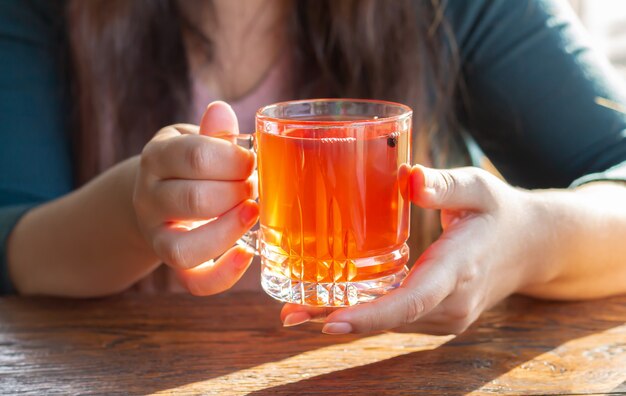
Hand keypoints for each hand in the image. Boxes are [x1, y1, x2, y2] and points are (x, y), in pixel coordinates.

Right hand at [133, 101, 257, 294]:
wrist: (159, 193)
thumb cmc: (190, 164)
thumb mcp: (194, 140)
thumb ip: (212, 134)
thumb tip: (221, 111)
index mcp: (157, 158)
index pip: (194, 156)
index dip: (233, 159)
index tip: (252, 160)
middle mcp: (149, 198)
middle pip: (193, 200)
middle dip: (236, 193)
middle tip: (253, 187)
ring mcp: (156, 235)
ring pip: (184, 247)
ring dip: (228, 231)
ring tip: (252, 213)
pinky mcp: (172, 263)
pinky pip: (193, 281)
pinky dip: (223, 276)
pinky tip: (246, 255)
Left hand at [281, 165, 553, 334]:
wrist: (532, 246)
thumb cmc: (499, 212)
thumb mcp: (478, 186)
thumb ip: (445, 185)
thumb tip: (408, 178)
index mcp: (461, 269)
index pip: (413, 300)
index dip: (371, 315)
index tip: (330, 321)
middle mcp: (453, 303)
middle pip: (391, 319)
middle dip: (340, 319)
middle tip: (291, 315)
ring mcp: (448, 316)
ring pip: (391, 324)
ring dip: (347, 319)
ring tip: (298, 311)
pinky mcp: (441, 317)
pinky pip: (399, 319)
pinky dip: (365, 315)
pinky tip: (331, 305)